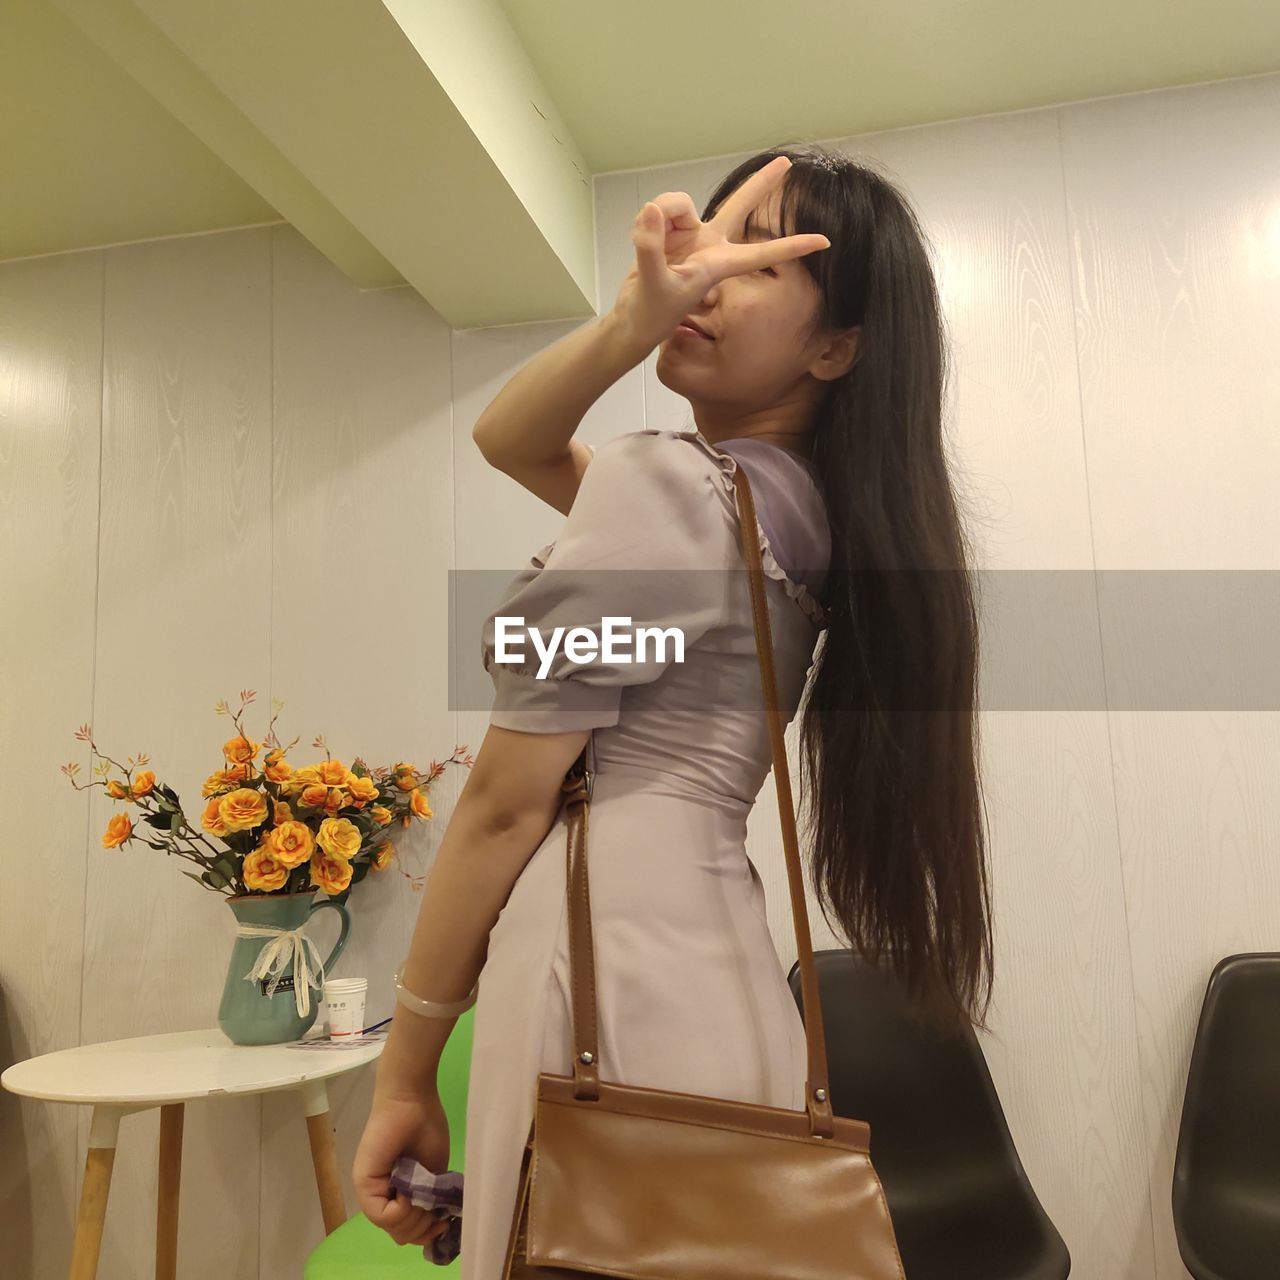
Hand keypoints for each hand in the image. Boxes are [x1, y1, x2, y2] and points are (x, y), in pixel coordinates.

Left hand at [352, 1088, 453, 1249]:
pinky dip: (402, 1209)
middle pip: (400, 1234)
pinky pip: (382, 1215)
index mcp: (396, 1192)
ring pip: (391, 1227)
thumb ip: (429, 1200)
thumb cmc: (426, 1127)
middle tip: (434, 1210)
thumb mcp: (433, 1174)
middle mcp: (380, 1195)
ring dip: (414, 1217)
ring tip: (422, 1195)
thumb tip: (431, 1228)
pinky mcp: (364, 1183)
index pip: (406, 1230)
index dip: (425, 1233)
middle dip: (422, 1228)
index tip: (442, 1223)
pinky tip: (409, 1191)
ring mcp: (370, 1191)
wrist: (412, 1100)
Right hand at [607, 155, 831, 353]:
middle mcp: (709, 244)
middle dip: (761, 184)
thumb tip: (652, 210)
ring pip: (676, 202)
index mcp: (719, 264)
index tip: (825, 241)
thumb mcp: (653, 285)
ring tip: (646, 243)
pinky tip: (640, 237)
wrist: (632, 319)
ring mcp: (689, 235)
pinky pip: (657, 209)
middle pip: (740, 206)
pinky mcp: (668, 231)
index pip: (763, 253)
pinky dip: (644, 221)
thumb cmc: (650, 314)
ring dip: (659, 214)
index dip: (793, 246)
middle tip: (787, 163)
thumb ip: (651, 248)